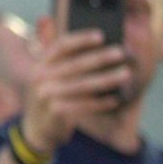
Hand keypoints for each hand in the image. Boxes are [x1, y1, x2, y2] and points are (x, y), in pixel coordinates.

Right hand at [19, 29, 129, 153]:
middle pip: (75, 64)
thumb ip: (65, 61)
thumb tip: (98, 46)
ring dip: (107, 79)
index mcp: (40, 63)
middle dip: (100, 57)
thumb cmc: (51, 95)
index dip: (81, 39)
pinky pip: (84, 105)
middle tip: (121, 52)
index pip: (61, 46)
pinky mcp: (56, 112)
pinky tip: (116, 99)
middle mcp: (40, 77)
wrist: (36, 127)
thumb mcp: (49, 76)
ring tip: (126, 73)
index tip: (101, 35)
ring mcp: (46, 95)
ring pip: (83, 85)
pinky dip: (101, 102)